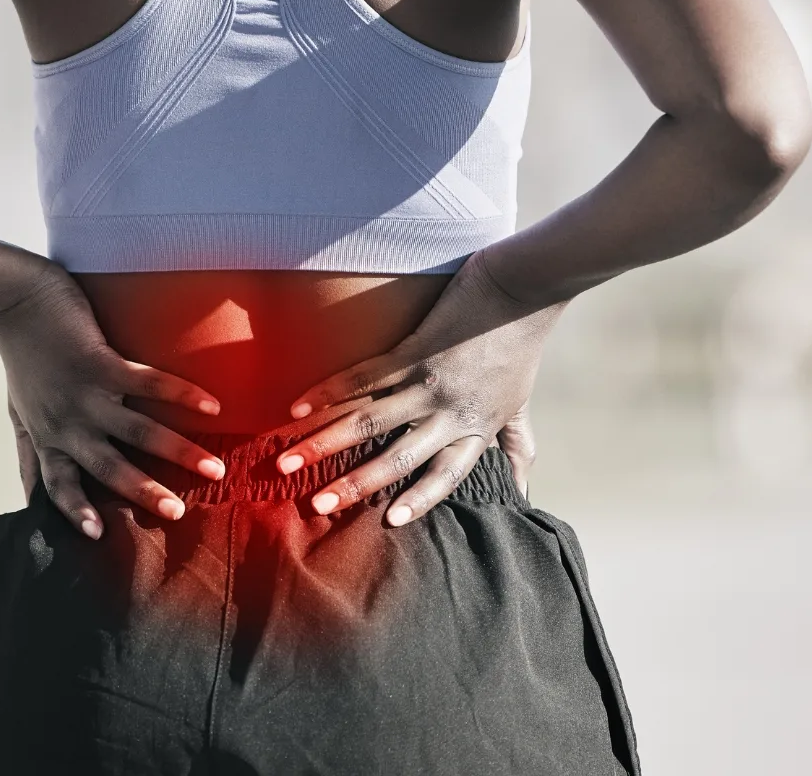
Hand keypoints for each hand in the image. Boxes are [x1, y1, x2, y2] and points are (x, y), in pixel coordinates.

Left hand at [0, 266, 226, 538]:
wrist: (16, 300)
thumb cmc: (21, 356)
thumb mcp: (19, 412)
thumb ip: (29, 454)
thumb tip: (26, 498)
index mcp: (49, 437)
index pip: (60, 485)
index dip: (76, 511)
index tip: (99, 537)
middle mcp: (68, 423)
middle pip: (109, 468)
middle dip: (146, 492)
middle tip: (179, 513)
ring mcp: (86, 393)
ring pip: (138, 431)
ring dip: (179, 451)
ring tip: (215, 468)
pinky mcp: (103, 360)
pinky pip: (149, 383)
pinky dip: (182, 394)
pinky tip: (212, 406)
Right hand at [277, 251, 564, 525]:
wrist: (521, 289)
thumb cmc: (520, 347)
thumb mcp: (520, 407)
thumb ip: (517, 448)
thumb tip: (524, 494)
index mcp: (474, 430)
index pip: (444, 476)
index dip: (418, 499)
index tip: (388, 521)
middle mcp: (449, 413)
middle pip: (397, 457)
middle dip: (352, 483)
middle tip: (316, 505)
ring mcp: (428, 381)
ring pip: (369, 420)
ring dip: (323, 442)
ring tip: (287, 460)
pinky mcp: (413, 349)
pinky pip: (362, 376)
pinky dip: (328, 391)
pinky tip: (298, 407)